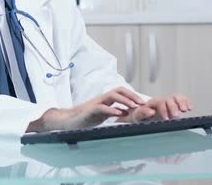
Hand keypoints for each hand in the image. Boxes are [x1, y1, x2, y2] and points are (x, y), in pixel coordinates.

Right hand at [26, 87, 145, 131]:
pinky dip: (111, 109)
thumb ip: (113, 111)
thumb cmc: (85, 119)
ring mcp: (96, 103)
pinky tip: (119, 113)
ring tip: (134, 106)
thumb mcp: (102, 114)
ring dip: (125, 100)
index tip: (143, 103)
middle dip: (132, 95)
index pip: (121, 92)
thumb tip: (127, 112)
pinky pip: (102, 107)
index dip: (133, 96)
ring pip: (112, 95)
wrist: (68, 122)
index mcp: (106, 99)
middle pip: (119, 90)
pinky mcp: (90, 110)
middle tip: (142, 103)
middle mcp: (102, 99)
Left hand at [119, 93, 192, 122]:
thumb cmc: (141, 115)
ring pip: (177, 97)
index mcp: (153, 102)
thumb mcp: (137, 115)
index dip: (164, 110)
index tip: (166, 118)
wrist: (143, 114)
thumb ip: (143, 113)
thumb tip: (151, 112)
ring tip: (185, 110)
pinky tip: (190, 107)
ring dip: (182, 103)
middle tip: (175, 116)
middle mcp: (162, 100)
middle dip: (173, 107)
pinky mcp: (175, 103)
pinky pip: (182, 99)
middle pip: (169, 99)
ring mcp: (169, 100)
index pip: (160, 102)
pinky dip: (187, 102)